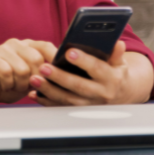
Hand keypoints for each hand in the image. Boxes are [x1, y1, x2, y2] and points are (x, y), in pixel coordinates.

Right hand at [0, 38, 56, 105]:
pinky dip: (8, 85)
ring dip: (20, 85)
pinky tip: (5, 86)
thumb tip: (61, 75)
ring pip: (22, 69)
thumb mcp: (31, 80)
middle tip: (26, 87)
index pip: (46, 46)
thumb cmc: (10, 84)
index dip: (54, 59)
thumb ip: (44, 74)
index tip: (58, 74)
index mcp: (29, 45)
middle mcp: (17, 43)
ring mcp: (2, 48)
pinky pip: (6, 73)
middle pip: (36, 60)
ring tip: (14, 86)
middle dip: (34, 79)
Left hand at [27, 40, 142, 105]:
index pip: (97, 68)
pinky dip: (46, 102)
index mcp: (111, 79)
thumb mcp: (119, 62)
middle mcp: (100, 94)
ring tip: (34, 80)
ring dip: (49, 90)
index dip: (83, 60)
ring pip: (67, 99)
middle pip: (78, 86)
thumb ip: (116, 53)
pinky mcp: (79, 111)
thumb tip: (117, 43)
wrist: (119, 94)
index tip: (68, 52)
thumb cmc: (115, 73)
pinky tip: (35, 94)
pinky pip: (61, 108)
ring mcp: (89, 105)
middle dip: (60, 77)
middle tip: (44, 67)